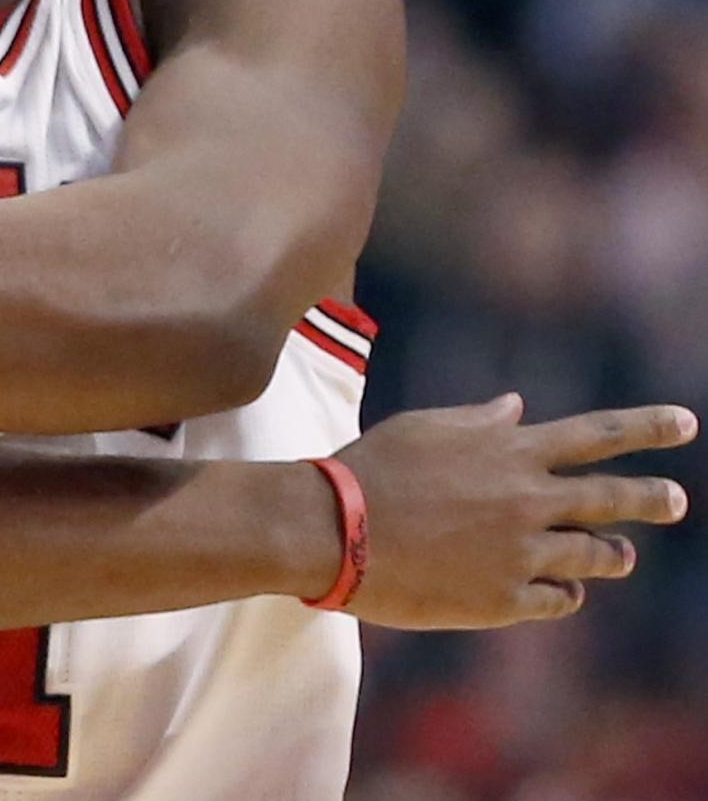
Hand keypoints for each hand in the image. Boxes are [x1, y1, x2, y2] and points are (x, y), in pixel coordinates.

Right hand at [337, 393, 695, 627]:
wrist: (336, 531)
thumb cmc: (373, 467)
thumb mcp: (424, 428)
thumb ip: (478, 421)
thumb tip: (517, 409)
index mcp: (510, 452)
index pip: (597, 435)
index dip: (646, 426)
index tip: (686, 422)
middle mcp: (527, 501)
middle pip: (611, 499)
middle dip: (652, 498)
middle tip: (677, 499)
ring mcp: (520, 554)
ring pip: (594, 555)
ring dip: (611, 553)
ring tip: (621, 555)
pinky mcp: (504, 600)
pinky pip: (558, 598)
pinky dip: (565, 591)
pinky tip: (564, 589)